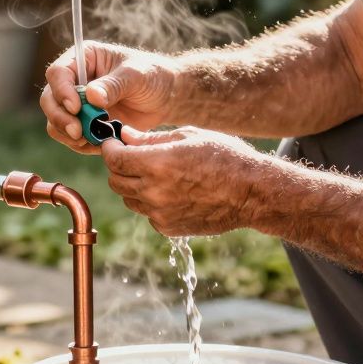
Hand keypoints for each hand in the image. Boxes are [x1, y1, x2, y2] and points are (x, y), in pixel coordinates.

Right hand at [40, 41, 178, 153]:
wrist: (166, 98)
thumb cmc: (153, 76)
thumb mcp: (136, 76)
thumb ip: (114, 85)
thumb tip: (91, 96)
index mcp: (84, 58)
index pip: (58, 73)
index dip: (62, 91)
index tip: (76, 108)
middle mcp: (74, 80)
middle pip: (49, 100)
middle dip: (60, 118)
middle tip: (78, 132)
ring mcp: (77, 104)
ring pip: (55, 121)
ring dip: (69, 135)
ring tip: (91, 140)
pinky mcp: (84, 124)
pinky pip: (71, 138)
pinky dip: (81, 145)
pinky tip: (100, 144)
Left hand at [101, 127, 265, 236]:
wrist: (252, 193)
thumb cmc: (225, 157)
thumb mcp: (189, 137)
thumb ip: (150, 139)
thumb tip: (124, 135)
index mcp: (157, 164)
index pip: (113, 159)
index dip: (109, 148)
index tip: (114, 143)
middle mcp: (154, 192)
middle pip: (115, 181)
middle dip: (118, 166)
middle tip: (132, 156)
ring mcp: (160, 213)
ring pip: (128, 198)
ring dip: (133, 185)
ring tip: (156, 174)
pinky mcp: (168, 228)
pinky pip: (147, 213)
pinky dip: (151, 202)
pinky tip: (172, 191)